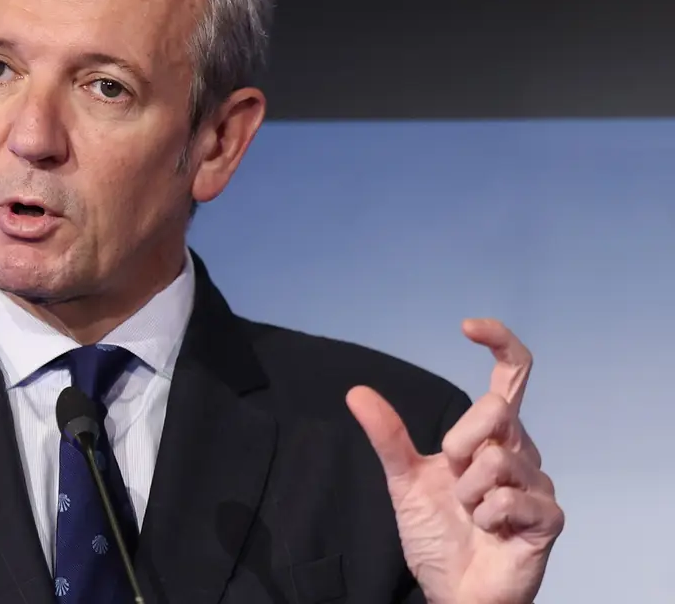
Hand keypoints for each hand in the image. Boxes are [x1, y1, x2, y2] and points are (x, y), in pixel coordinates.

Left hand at [346, 319, 563, 603]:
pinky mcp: (548, 518)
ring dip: (467, 494)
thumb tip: (357, 392)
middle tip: (453, 480)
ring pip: (495, 459)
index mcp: (490, 436)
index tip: (467, 327)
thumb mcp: (403, 480)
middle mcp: (520, 452)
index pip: (511, 377)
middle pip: (495, 410)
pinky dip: (485, 518)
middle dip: (458, 444)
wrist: (453, 589)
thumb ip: (387, 436)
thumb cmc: (437, 535)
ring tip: (471, 515)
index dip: (500, 343)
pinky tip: (490, 532)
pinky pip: (507, 498)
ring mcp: (539, 484)